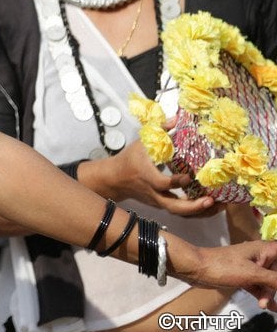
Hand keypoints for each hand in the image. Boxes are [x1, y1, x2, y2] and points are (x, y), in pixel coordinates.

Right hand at [100, 141, 219, 216]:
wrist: (114, 179)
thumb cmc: (129, 159)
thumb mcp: (141, 142)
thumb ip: (160, 131)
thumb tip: (178, 118)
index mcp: (146, 176)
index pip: (162, 184)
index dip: (177, 182)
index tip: (189, 176)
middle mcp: (153, 192)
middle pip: (173, 206)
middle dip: (193, 206)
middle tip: (210, 200)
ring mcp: (158, 201)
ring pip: (178, 213)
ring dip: (199, 212)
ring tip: (218, 205)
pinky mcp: (162, 205)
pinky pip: (179, 212)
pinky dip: (196, 211)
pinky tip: (210, 206)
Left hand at [181, 241, 276, 310]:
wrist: (196, 269)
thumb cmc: (223, 267)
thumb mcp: (253, 274)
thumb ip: (275, 280)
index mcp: (264, 250)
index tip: (275, 281)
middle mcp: (260, 257)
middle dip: (275, 287)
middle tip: (267, 298)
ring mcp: (252, 268)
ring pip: (270, 282)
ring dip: (269, 294)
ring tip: (265, 306)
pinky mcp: (244, 277)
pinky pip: (260, 288)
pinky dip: (264, 297)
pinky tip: (270, 308)